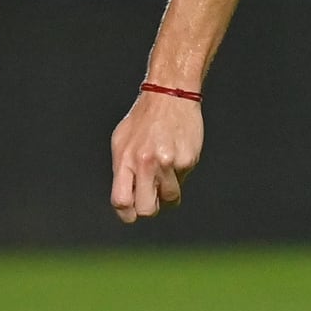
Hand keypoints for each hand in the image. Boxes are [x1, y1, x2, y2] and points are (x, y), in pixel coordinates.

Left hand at [109, 88, 203, 223]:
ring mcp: (169, 163)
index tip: (130, 213)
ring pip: (170, 198)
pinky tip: (174, 156)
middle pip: (147, 210)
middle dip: (148, 209)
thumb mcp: (121, 141)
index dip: (126, 214)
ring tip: (163, 170)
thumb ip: (122, 170)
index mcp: (126, 159)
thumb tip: (125, 199)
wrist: (170, 96)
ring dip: (166, 192)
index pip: (121, 201)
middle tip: (150, 199)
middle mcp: (146, 163)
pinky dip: (179, 175)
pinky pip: (183, 181)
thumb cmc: (142, 119)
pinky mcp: (188, 161)